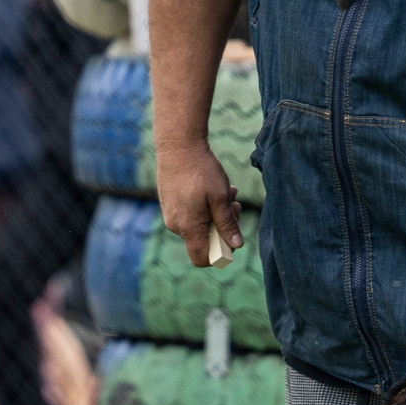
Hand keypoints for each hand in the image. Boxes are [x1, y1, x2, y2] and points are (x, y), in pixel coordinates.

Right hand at [158, 140, 243, 268]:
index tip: (232, 238)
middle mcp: (176, 225)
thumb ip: (227, 223)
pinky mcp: (169, 203)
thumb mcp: (220, 197)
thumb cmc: (201, 171)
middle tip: (234, 205)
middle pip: (204, 239)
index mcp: (188, 227)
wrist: (177, 146)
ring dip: (216, 212)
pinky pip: (191, 213)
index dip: (219, 255)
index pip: (202, 258)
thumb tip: (236, 245)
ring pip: (200, 224)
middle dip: (223, 226)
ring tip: (227, 192)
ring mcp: (171, 214)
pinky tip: (213, 188)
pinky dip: (205, 206)